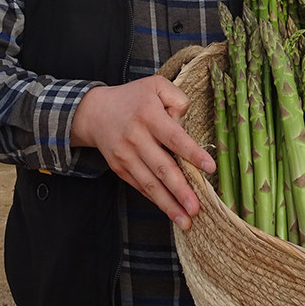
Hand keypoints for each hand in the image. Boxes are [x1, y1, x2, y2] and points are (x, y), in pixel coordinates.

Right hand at [71, 76, 214, 229]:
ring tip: (185, 220)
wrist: (95, 112)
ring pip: (150, 184)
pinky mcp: (120, 168)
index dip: (192, 153)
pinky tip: (170, 211)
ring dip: (168, 204)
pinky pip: (140, 187)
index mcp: (148, 115)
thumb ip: (177, 98)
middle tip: (197, 208)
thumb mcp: (156, 85)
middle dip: (180, 190)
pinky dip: (155, 200)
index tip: (210, 168)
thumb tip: (185, 122)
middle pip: (162, 168)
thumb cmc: (134, 98)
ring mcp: (126, 155)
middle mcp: (136, 137)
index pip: (174, 138)